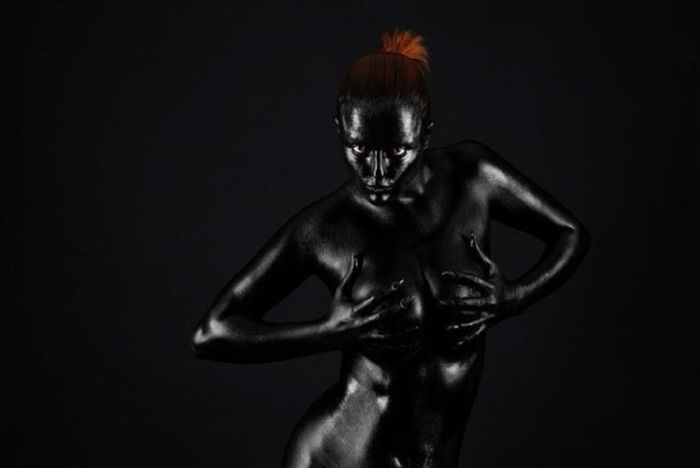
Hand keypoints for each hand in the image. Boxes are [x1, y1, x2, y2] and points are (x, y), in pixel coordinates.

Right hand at [325, 254, 419, 350]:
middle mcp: (361, 324)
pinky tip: (411, 345)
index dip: (388, 291)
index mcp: (355, 310)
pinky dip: (399, 347)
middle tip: (410, 300)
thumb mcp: (341, 292)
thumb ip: (351, 274)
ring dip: (403, 333)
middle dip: (397, 309)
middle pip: (381, 317)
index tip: (400, 283)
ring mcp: (365, 337)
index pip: (374, 299)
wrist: (326, 336)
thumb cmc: (335, 310)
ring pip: (387, 337)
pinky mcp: (368, 346)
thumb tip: (357, 255)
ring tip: (417, 327)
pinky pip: (386, 348)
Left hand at [438, 232, 520, 347]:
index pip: (470, 280)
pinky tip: (455, 343)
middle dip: (455, 304)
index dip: (457, 277)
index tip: (444, 274)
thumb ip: (477, 252)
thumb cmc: (500, 280)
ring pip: (473, 321)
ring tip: (446, 327)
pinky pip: (476, 333)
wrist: (517, 300)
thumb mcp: (491, 266)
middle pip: (470, 303)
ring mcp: (489, 315)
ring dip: (459, 325)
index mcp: (488, 286)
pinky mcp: (488, 324)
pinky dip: (466, 338)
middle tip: (440, 303)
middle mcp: (488, 302)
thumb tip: (468, 234)